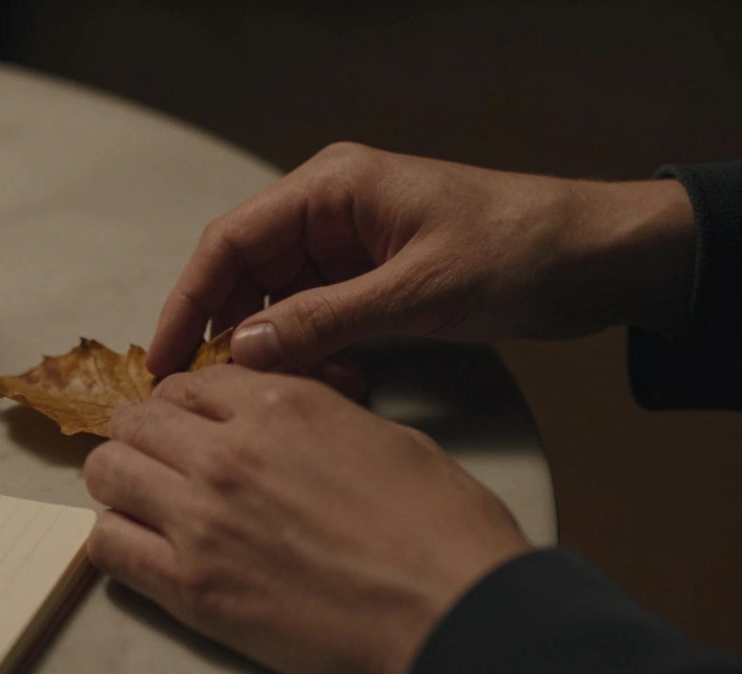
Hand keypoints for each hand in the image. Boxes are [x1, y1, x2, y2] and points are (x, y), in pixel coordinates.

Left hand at [83, 365, 530, 673]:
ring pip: (108, 470)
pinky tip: (142, 547)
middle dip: (143, 435)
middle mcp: (228, 450)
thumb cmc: (439, 529)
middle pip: (136, 420)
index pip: (188, 384)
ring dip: (120, 479)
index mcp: (280, 403)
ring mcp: (202, 518)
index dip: (184, 404)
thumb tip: (284, 425)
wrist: (453, 611)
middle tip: (158, 459)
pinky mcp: (192, 587)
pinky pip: (108, 545)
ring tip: (143, 499)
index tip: (187, 424)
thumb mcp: (383, 435)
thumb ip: (314, 416)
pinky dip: (115, 540)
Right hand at [147, 143, 696, 375]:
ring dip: (269, 348)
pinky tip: (318, 384)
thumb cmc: (519, 248)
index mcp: (332, 188)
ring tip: (268, 396)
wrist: (598, 257)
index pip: (231, 241)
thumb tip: (246, 351)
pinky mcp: (369, 278)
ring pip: (275, 300)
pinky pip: (313, 316)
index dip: (189, 299)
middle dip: (222, 329)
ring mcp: (348, 246)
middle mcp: (329, 211)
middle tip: (200, 391)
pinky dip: (307, 352)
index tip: (164, 356)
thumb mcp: (419, 290)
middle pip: (243, 271)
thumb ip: (327, 321)